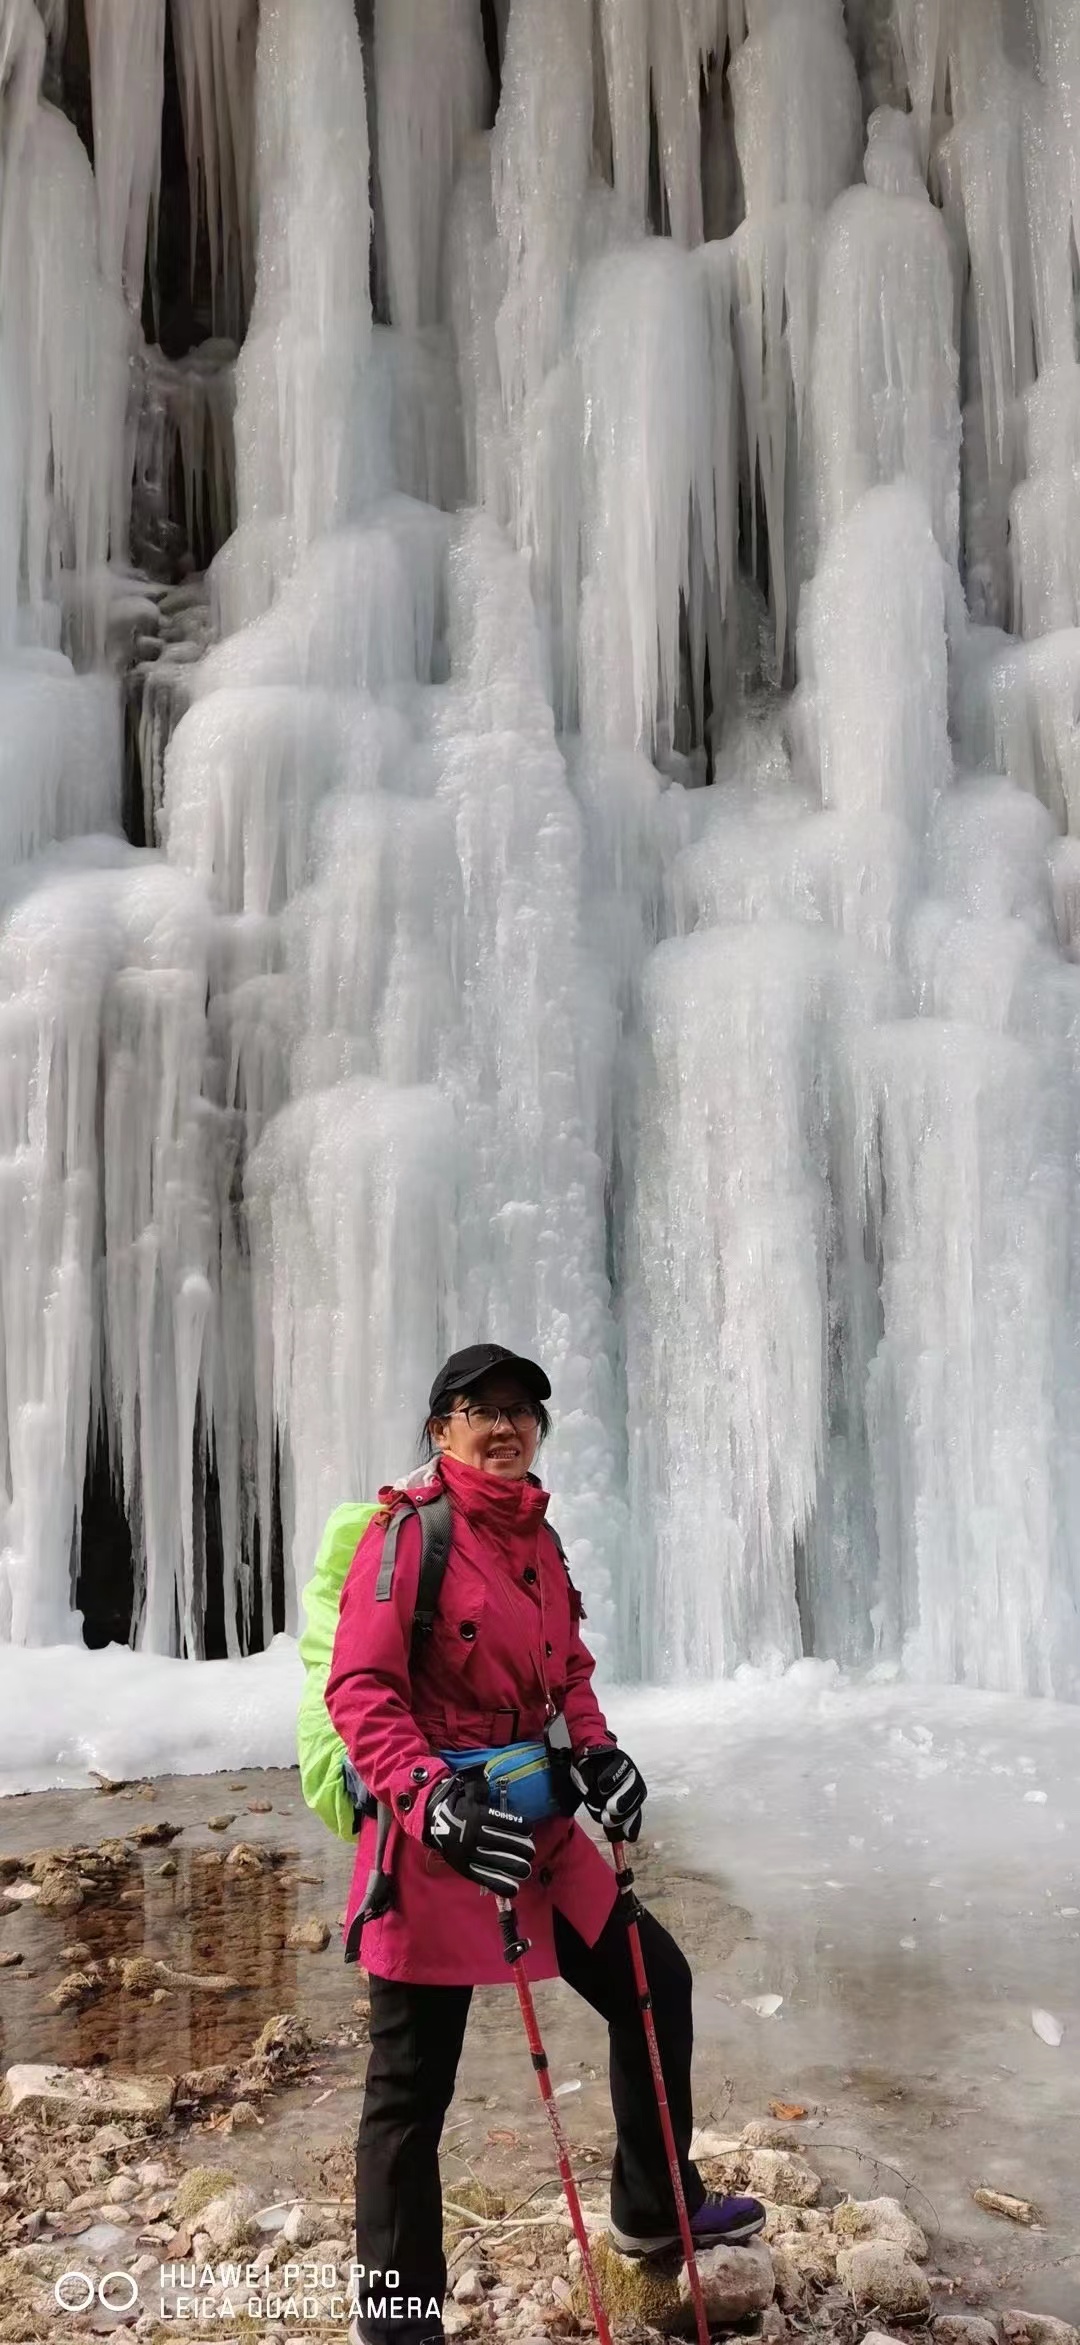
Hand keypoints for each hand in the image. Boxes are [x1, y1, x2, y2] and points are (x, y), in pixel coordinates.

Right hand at [422, 1774, 534, 1893]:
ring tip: (526, 1869)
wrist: (431, 1821)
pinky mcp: (464, 1867)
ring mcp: (469, 1852)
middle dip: (521, 1849)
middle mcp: (474, 1834)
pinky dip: (500, 1884)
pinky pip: (484, 1877)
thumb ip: (481, 1788)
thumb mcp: (469, 1793)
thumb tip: (491, 1774)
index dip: (520, 1826)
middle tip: (531, 1852)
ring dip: (514, 1866)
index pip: (505, 1822)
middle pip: (504, 1843)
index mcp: (478, 1816)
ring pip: (496, 1861)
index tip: (529, 1830)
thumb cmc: (457, 1806)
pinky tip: (514, 1887)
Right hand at [569, 1745, 646, 1840]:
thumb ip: (612, 1820)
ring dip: (617, 1800)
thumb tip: (626, 1839)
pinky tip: (601, 1785)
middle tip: (607, 1818)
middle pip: (633, 1804)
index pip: (634, 1816)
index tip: (624, 1837)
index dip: (629, 1826)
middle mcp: (634, 1785)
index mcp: (633, 1797)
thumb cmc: (595, 1785)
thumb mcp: (602, 1807)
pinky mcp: (620, 1759)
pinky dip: (607, 1782)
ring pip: (628, 1790)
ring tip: (606, 1806)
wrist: (588, 1759)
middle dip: (621, 1816)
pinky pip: (615, 1774)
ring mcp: (628, 1771)